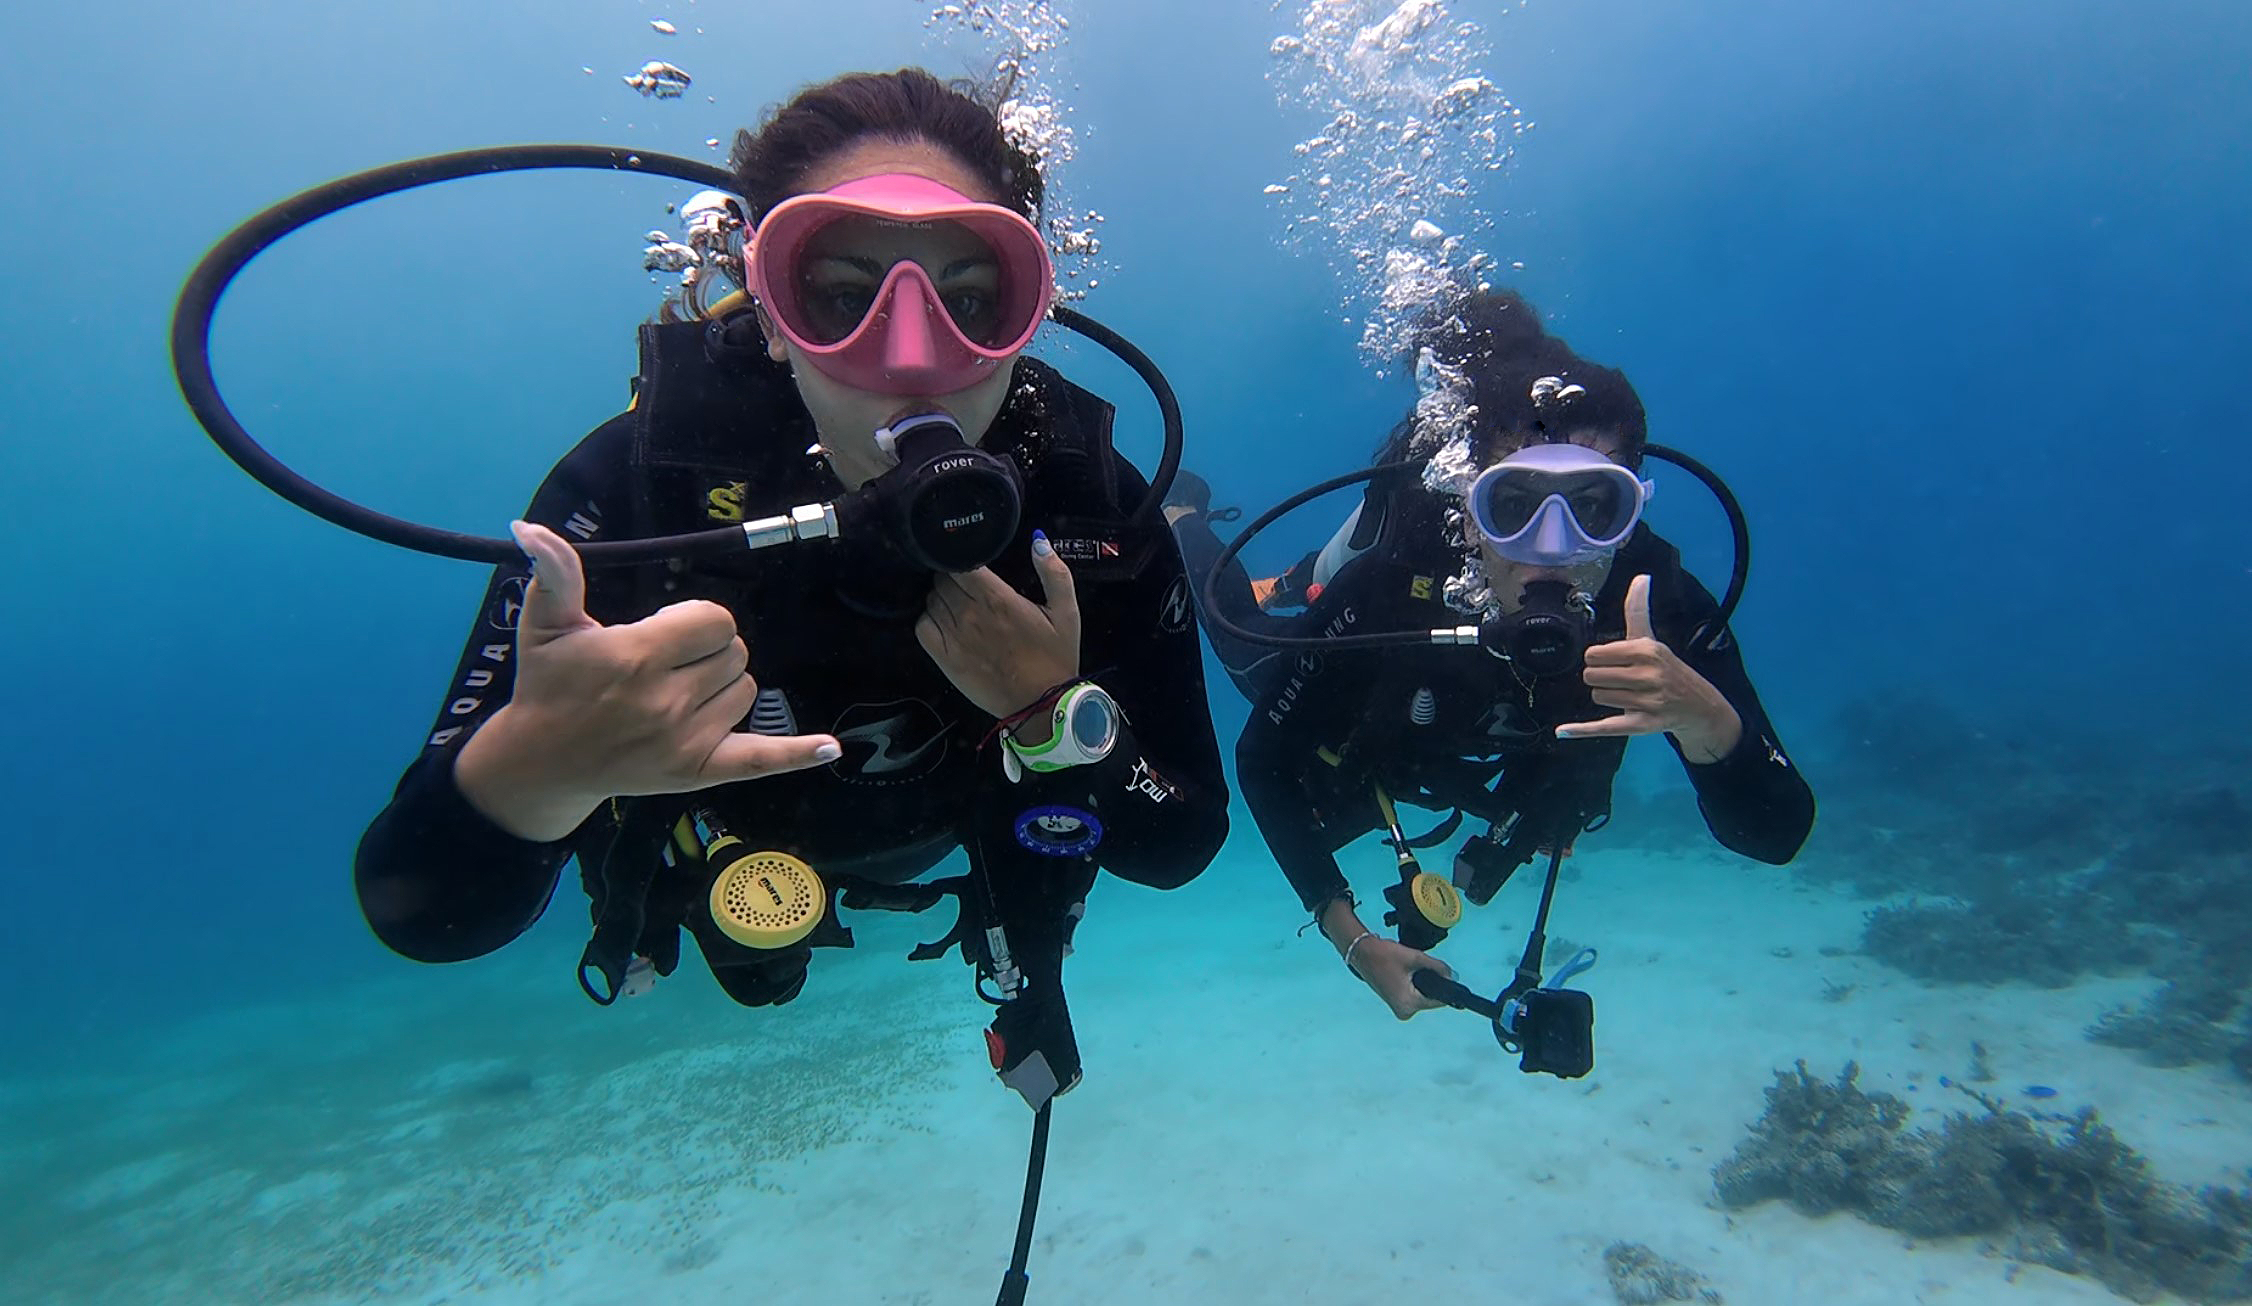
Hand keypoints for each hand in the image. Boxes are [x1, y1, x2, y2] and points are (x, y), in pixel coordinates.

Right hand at [455, 521, 840, 839]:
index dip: (694, 620)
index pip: (715, 620)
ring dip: (722, 686)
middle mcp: (668, 700)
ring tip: (676, 695)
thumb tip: (532, 529)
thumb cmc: (548, 685)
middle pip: (734, 652)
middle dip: (706, 650)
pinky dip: (796, 754)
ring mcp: (687, 740)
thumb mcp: (546, 624)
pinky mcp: (699, 771)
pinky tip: (829, 748)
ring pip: (746, 691)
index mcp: (638, 656)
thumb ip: (554, 573)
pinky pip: (760, 759)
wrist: (541, 763)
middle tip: (663, 666)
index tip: (661, 632)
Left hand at [916, 532, 1080, 728]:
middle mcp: (970, 615)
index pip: (960, 564)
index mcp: (998, 599)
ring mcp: (954, 637)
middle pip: (942, 579)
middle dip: (952, 577)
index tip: (971, 562)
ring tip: (958, 604)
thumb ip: (1054, 572)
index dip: (962, 558)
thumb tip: (1038, 539)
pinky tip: (944, 623)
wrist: (1042, 705)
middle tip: (967, 586)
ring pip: (931, 600)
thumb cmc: (1055, 657)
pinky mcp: (944, 658)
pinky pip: (922, 626)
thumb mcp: (1067, 612)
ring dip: (941, 597)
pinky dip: (929, 619)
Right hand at [1346, 934, 1454, 1020]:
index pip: (1438, 1000)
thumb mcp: (1415, 958)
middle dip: (1431, 982)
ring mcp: (1398, 1008)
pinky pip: (1413, 995)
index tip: (1448, 975)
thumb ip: (1437, 967)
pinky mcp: (1395, 1002)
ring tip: (1410, 967)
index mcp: (1408, 1004)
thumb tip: (1452, 975)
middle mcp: (1404, 1011)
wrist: (1361, 952)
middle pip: (1430, 998)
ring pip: (1422, 995)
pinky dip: (1414, 984)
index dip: (1445, 986)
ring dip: (1422, 982)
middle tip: (1419, 966)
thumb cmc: (1384, 955)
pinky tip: (1406, 972)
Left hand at [1554, 573, 1740, 761]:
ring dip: (1607, 696)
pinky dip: (1582, 730)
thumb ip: (1638, 609)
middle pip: (1592, 676)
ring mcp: (1646, 702)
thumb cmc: (1666, 668)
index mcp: (1646, 650)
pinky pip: (1604, 727)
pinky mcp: (1641, 725)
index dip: (1600, 659)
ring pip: (1597, 697)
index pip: (1594, 654)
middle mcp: (1648, 675)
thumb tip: (1641, 577)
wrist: (1697, 705)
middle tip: (1622, 680)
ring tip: (1629, 695)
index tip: (1616, 662)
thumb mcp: (1651, 638)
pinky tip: (1562, 731)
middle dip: (1601, 678)